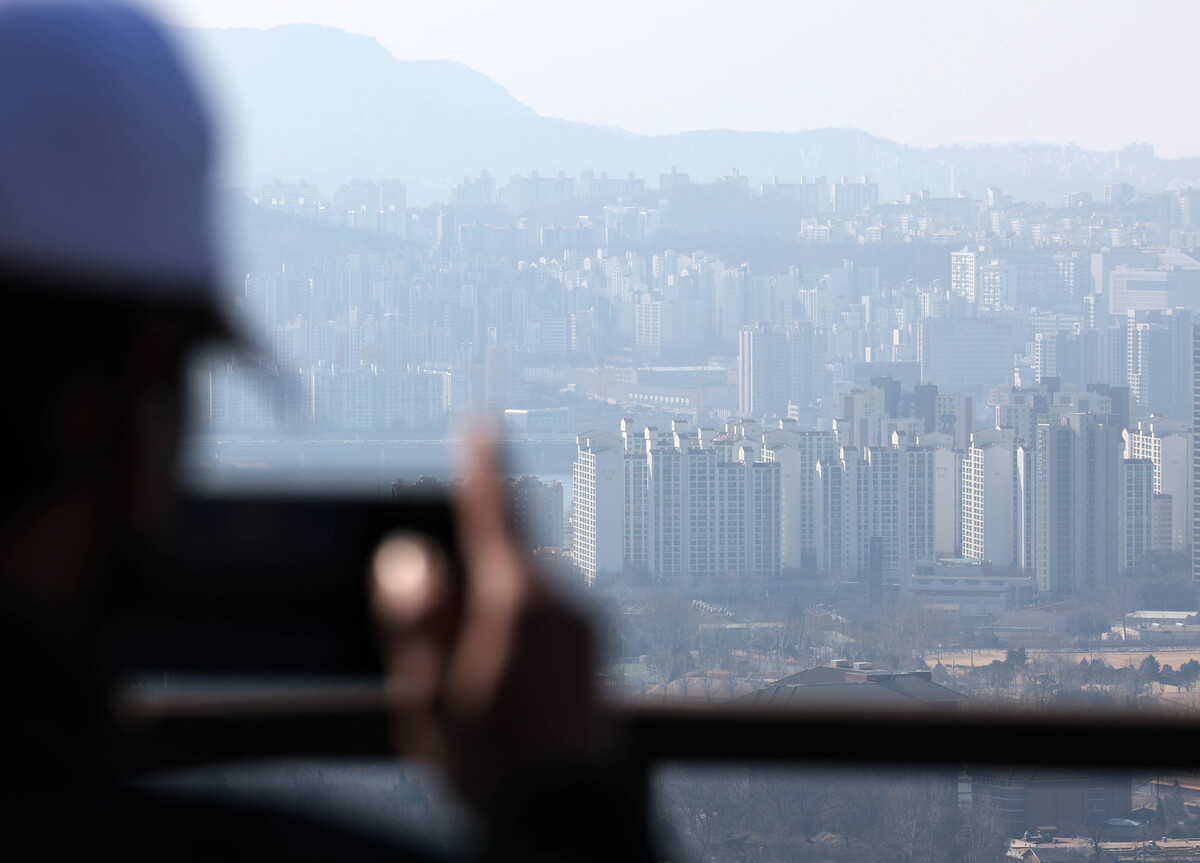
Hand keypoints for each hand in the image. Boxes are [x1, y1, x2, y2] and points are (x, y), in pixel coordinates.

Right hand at [371, 436, 600, 808]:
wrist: (569, 818)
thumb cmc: (494, 763)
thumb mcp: (428, 698)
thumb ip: (416, 620)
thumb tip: (409, 560)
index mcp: (518, 603)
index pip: (496, 513)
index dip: (483, 467)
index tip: (480, 426)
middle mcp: (563, 603)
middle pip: (504, 559)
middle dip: (469, 583)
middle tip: (446, 661)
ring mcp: (588, 626)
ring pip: (524, 592)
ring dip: (494, 616)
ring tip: (478, 695)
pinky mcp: (597, 649)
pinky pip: (548, 617)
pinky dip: (520, 634)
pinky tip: (508, 693)